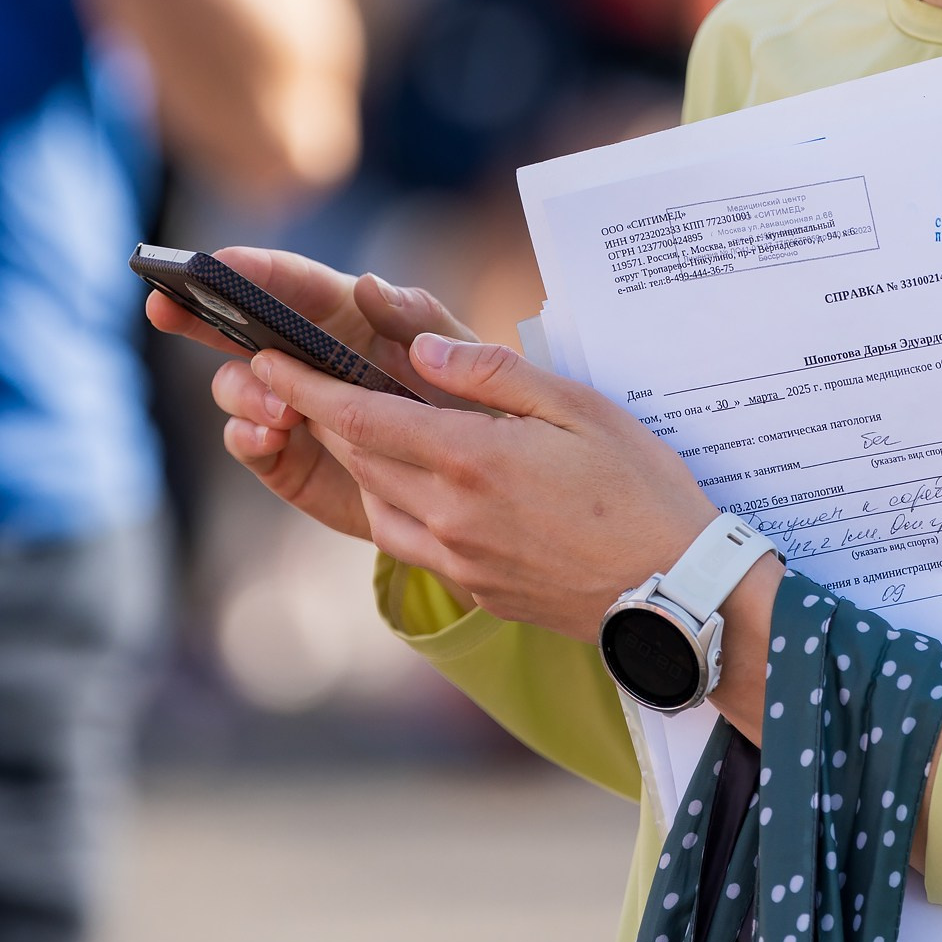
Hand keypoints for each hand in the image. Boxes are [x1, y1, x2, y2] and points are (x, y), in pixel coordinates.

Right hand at [146, 248, 475, 543]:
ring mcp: (290, 406)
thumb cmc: (473, 409)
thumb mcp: (463, 358)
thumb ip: (421, 319)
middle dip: (196, 311)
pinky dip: (248, 435)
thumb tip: (367, 284)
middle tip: (163, 304)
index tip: (213, 262)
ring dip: (244, 390)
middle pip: (237, 325)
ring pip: (237, 385)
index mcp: (346, 317)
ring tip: (280, 409)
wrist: (477, 496)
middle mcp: (307, 356)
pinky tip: (270, 436)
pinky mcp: (285, 456)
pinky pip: (246, 441)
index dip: (249, 267)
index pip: (289, 281)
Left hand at [228, 320, 724, 644]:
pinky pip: (407, 540)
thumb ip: (492, 374)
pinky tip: (409, 482)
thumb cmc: (642, 490)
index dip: (304, 386)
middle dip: (319, 415)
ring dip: (354, 460)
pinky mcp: (476, 587)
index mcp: (471, 459)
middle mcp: (450, 514)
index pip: (359, 415)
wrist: (677, 594)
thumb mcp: (579, 407)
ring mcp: (459, 558)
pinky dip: (389, 501)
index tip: (264, 359)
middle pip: (357, 457)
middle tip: (297, 378)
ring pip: (375, 501)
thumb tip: (417, 347)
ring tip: (353, 423)